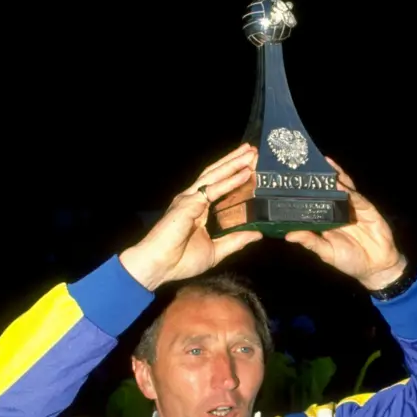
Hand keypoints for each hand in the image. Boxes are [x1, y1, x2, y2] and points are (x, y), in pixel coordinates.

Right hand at [120, 144, 261, 289]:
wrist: (159, 266)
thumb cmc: (180, 261)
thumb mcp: (216, 251)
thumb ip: (236, 240)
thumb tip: (258, 233)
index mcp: (198, 209)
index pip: (218, 186)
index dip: (233, 174)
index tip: (251, 166)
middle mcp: (193, 200)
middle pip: (217, 174)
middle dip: (235, 161)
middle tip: (254, 150)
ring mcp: (190, 199)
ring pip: (215, 175)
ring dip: (234, 163)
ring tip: (251, 153)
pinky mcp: (189, 203)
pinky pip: (214, 189)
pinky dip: (231, 180)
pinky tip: (245, 173)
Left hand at [285, 158, 405, 289]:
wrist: (376, 267)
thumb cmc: (350, 261)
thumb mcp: (327, 252)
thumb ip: (310, 242)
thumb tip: (288, 235)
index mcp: (327, 219)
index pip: (315, 201)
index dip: (306, 191)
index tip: (292, 180)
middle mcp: (339, 210)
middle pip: (329, 189)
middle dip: (321, 177)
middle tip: (308, 163)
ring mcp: (354, 208)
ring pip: (344, 188)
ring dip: (335, 177)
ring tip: (324, 164)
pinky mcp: (368, 209)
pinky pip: (357, 197)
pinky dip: (349, 190)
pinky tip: (340, 184)